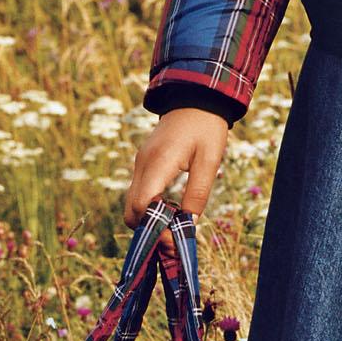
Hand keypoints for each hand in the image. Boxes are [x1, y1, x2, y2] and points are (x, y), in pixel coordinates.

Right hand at [124, 109, 230, 248]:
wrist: (195, 99)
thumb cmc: (206, 128)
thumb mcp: (209, 161)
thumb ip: (198, 193)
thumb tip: (188, 223)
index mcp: (158, 162)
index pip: (142, 205)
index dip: (154, 228)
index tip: (173, 241)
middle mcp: (142, 164)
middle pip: (131, 209)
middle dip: (149, 228)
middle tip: (174, 238)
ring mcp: (140, 163)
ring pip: (132, 203)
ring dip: (149, 218)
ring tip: (175, 223)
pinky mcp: (143, 163)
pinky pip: (139, 192)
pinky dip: (150, 206)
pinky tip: (171, 208)